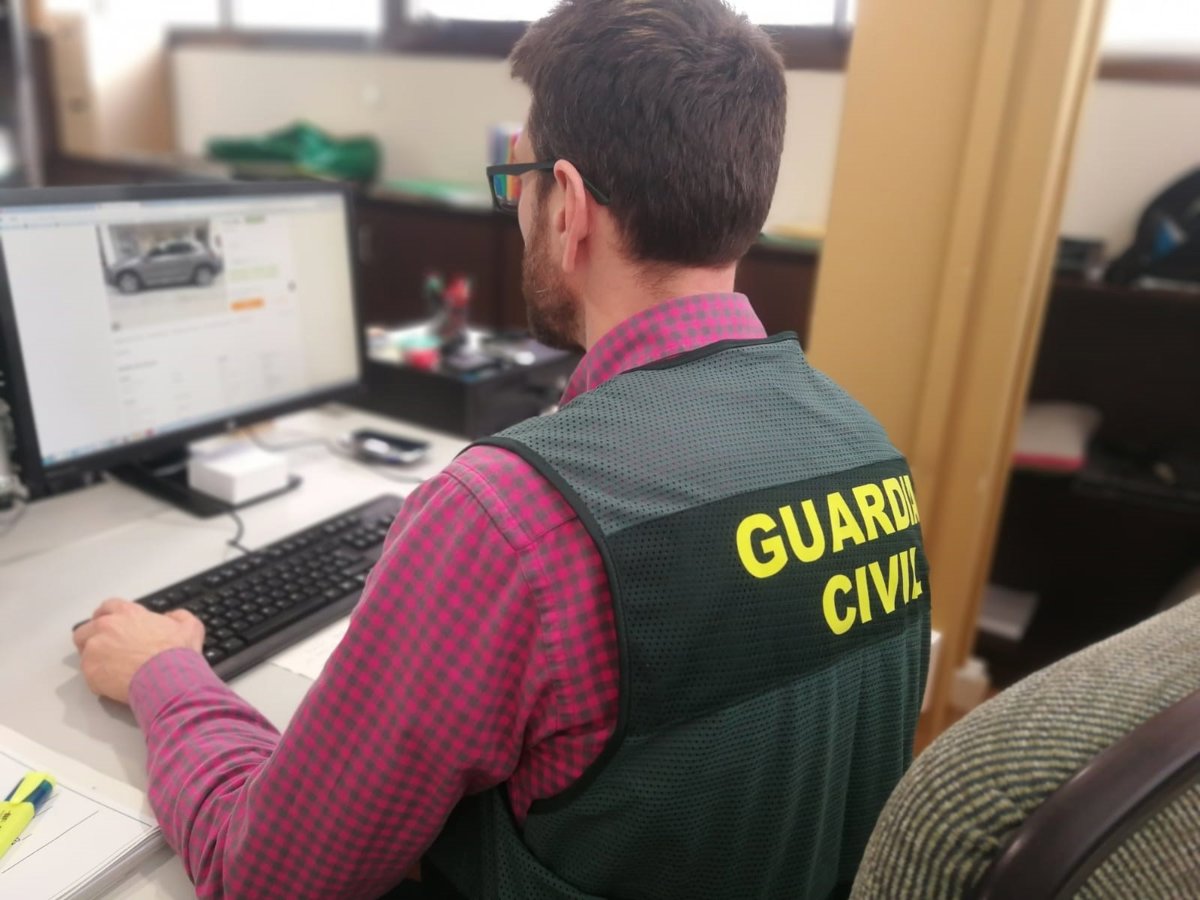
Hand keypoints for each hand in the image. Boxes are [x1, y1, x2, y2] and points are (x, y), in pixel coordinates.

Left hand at [72, 600, 204, 703]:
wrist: (168, 679)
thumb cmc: (176, 655)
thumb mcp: (189, 626)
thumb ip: (177, 617)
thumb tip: (171, 618)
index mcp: (127, 613)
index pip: (108, 607)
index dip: (108, 616)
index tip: (110, 626)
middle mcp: (106, 627)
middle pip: (86, 628)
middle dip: (93, 637)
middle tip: (105, 649)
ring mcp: (95, 649)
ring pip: (84, 652)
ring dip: (94, 658)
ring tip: (109, 669)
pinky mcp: (91, 672)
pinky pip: (89, 674)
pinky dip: (98, 678)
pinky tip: (113, 683)